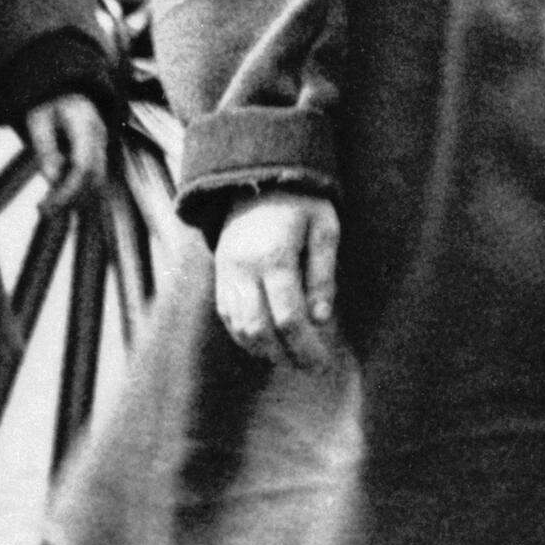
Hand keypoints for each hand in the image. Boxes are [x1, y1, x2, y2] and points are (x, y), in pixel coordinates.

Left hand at [25, 89, 109, 210]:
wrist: (63, 88)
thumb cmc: (47, 105)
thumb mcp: (37, 121)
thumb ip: (45, 149)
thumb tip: (52, 179)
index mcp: (84, 124)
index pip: (84, 165)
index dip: (68, 189)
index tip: (48, 205)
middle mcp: (100, 136)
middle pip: (95, 177)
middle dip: (71, 199)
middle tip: (44, 211)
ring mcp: (102, 145)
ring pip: (98, 181)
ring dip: (76, 199)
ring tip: (47, 208)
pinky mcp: (99, 154)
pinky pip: (95, 179)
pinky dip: (80, 193)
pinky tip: (58, 200)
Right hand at [211, 192, 340, 371]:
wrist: (258, 177)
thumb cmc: (302, 201)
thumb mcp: (325, 227)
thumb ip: (323, 273)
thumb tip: (321, 318)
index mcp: (274, 255)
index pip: (288, 317)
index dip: (306, 346)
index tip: (324, 363)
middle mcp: (243, 267)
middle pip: (259, 329)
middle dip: (286, 356)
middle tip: (311, 367)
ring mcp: (226, 272)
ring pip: (239, 327)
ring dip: (265, 351)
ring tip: (292, 358)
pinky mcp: (219, 274)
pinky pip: (228, 315)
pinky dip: (246, 336)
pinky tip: (268, 344)